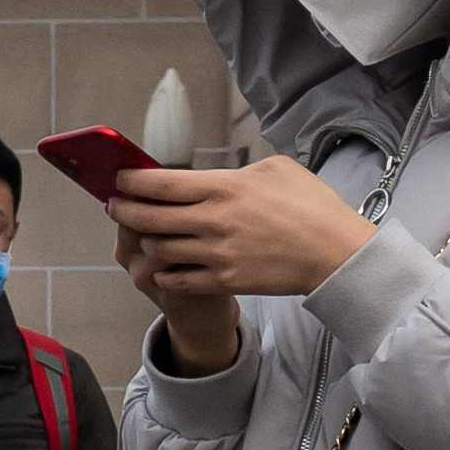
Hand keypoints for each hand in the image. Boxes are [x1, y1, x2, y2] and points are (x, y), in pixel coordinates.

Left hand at [115, 160, 371, 375]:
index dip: (132, 181)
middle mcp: (212, 220)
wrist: (335, 253)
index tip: (119, 179)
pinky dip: (164, 272)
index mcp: (223, 187)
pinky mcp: (224, 280)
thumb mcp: (277, 169)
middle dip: (123, 210)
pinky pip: (178, 279)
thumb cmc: (312, 206)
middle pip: (149, 216)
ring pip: (159, 249)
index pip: (161, 183)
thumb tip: (217, 176)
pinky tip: (161, 266)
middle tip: (114, 206)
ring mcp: (215, 253)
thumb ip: (239, 171)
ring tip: (143, 234)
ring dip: (145, 241)